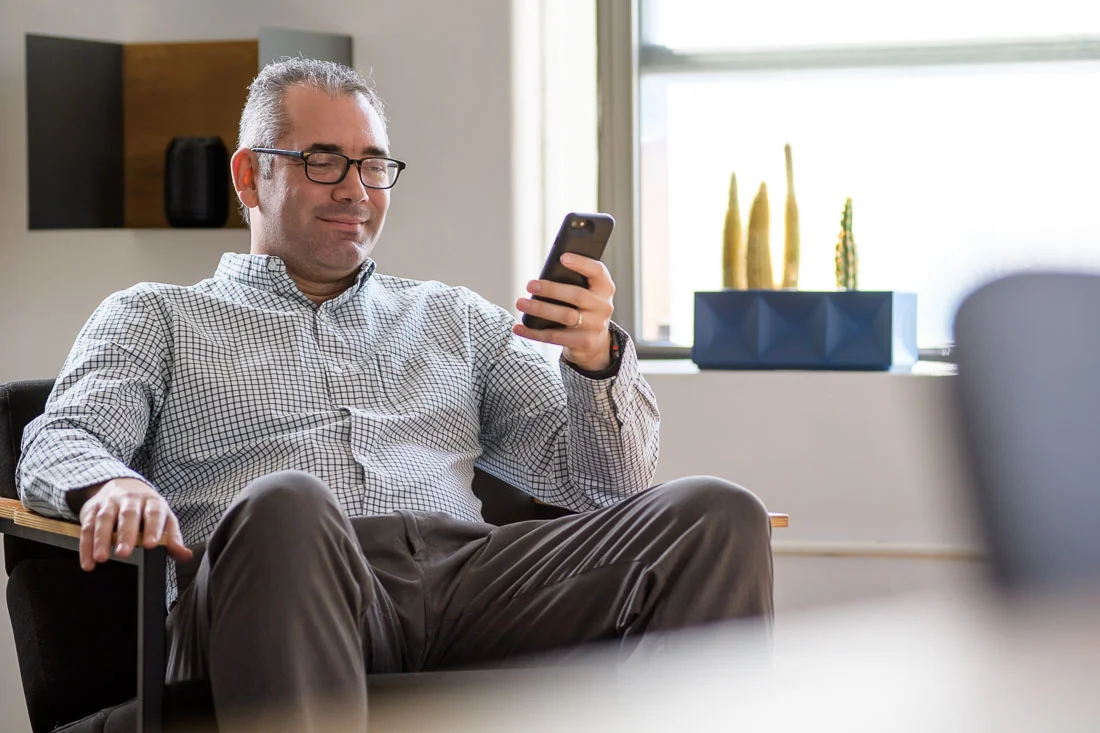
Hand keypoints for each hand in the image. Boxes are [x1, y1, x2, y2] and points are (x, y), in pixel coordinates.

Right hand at [76, 477, 192, 570]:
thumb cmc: (148, 510)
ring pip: (104, 519)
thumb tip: (186, 556)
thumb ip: (173, 539)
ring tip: (102, 558)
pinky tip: (88, 563)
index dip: (153, 528)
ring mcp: (110, 502)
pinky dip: (86, 546)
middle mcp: (131, 500)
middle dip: (126, 534)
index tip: (152, 544)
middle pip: (128, 515)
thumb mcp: (164, 519)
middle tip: (124, 553)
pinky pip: (86, 527)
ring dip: (101, 539)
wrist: (123, 486)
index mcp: (153, 502)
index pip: (155, 513)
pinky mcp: (92, 509)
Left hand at [513, 253, 614, 371]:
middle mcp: (604, 306)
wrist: (594, 341)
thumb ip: (572, 281)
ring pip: (566, 316)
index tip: (562, 257)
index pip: (597, 271)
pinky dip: (534, 332)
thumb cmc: (582, 307)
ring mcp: (596, 326)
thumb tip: (542, 278)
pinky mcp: (584, 342)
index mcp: (605, 287)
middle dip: (551, 289)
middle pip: (577, 295)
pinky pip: (555, 337)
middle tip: (530, 285)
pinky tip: (519, 327)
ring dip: (540, 309)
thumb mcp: (585, 292)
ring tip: (521, 303)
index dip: (581, 263)